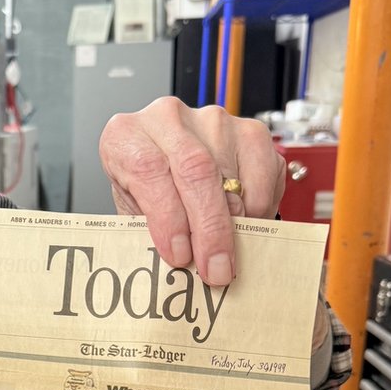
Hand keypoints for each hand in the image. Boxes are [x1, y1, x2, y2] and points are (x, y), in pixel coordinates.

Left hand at [99, 96, 285, 286]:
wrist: (168, 165)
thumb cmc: (146, 191)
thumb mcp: (134, 212)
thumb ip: (151, 234)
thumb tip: (178, 270)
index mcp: (126, 135)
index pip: (148, 168)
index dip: (167, 217)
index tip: (179, 256)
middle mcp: (168, 119)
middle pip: (196, 171)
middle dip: (209, 230)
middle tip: (215, 270)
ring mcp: (212, 121)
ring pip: (232, 177)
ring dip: (235, 226)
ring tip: (228, 256)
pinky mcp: (249, 132)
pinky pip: (264, 176)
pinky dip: (258, 211)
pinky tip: (243, 225)